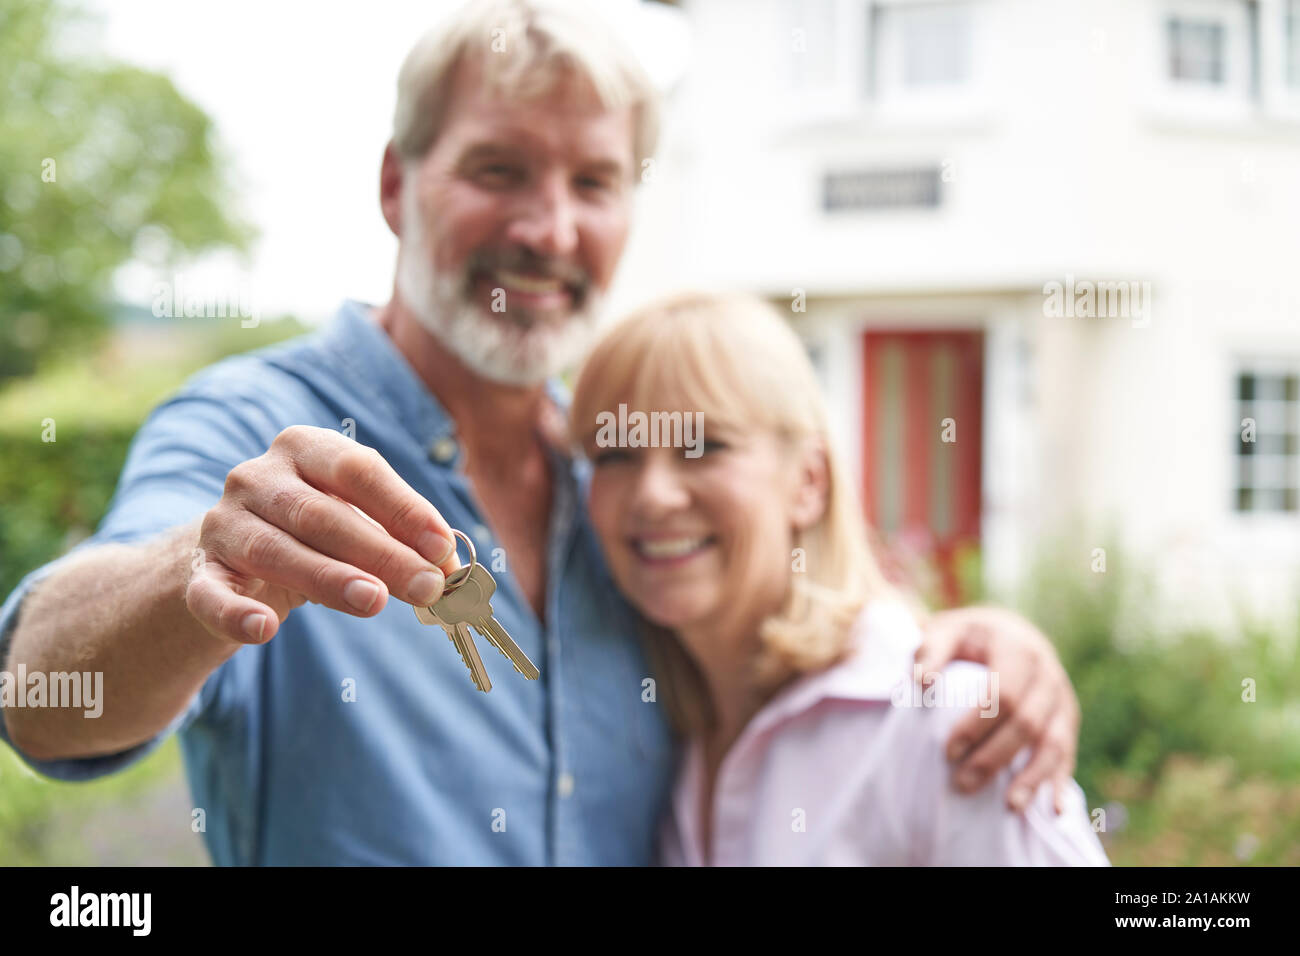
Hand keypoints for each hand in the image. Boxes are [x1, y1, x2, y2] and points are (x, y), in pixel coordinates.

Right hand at [185, 426, 460, 644]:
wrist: (230, 557)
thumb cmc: (314, 532)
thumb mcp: (358, 522)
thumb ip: (401, 539)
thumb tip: (452, 570)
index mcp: (304, 448)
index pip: (358, 470)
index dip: (403, 508)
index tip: (442, 547)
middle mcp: (256, 476)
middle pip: (321, 514)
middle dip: (381, 552)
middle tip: (427, 586)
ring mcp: (222, 523)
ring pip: (275, 550)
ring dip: (328, 578)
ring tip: (374, 601)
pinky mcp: (199, 572)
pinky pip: (212, 594)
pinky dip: (236, 613)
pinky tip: (264, 629)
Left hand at [915, 605, 1080, 815]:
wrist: (1008, 630)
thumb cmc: (967, 637)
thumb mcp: (946, 631)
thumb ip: (931, 651)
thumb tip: (921, 682)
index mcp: (1018, 648)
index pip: (1004, 693)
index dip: (977, 725)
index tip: (947, 751)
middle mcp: (1047, 673)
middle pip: (1028, 722)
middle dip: (995, 757)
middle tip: (961, 784)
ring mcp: (1062, 697)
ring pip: (1054, 742)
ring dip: (1033, 777)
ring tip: (1010, 807)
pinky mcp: (1067, 718)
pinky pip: (1068, 752)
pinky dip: (1060, 781)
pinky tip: (1053, 810)